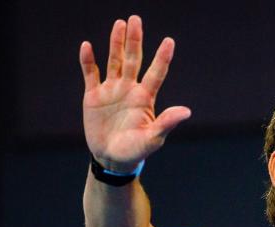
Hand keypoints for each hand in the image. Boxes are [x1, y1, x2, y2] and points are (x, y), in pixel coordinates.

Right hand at [80, 16, 190, 171]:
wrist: (112, 158)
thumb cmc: (136, 150)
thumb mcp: (152, 139)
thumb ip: (166, 123)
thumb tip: (186, 112)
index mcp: (145, 98)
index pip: (156, 73)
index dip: (162, 58)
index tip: (169, 41)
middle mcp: (130, 89)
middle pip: (133, 60)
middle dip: (134, 40)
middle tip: (135, 19)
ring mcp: (112, 90)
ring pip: (114, 61)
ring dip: (115, 43)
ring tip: (120, 24)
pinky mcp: (93, 96)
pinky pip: (90, 74)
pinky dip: (88, 61)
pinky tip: (87, 46)